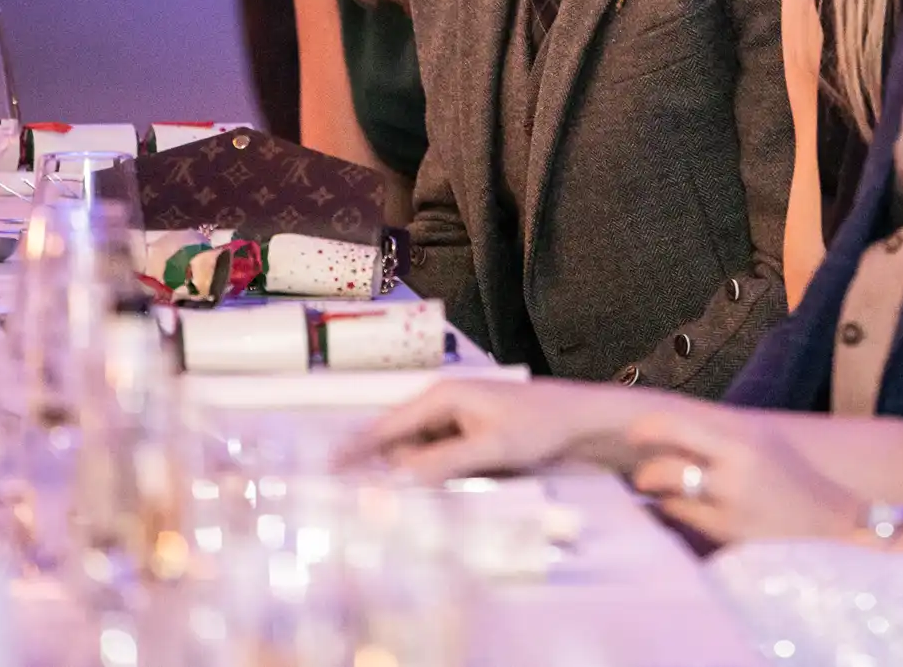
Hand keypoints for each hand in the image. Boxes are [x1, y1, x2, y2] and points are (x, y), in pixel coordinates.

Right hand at [337, 379, 611, 481]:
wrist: (579, 421)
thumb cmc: (539, 425)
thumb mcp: (491, 447)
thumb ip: (443, 463)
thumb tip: (396, 481)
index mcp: (442, 396)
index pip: (385, 426)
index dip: (353, 450)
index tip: (322, 470)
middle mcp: (442, 405)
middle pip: (397, 445)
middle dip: (381, 471)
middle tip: (361, 504)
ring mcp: (454, 422)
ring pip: (415, 456)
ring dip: (408, 479)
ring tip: (399, 506)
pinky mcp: (466, 438)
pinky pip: (434, 460)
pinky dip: (428, 477)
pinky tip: (429, 496)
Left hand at [628, 411, 862, 546]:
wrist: (834, 519)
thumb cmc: (790, 478)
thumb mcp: (760, 443)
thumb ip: (719, 437)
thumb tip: (666, 431)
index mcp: (744, 433)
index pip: (679, 423)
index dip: (648, 428)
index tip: (634, 433)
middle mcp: (737, 461)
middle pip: (667, 462)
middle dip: (645, 468)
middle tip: (639, 472)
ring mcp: (732, 498)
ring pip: (672, 493)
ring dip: (661, 491)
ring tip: (664, 491)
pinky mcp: (730, 529)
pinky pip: (684, 516)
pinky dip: (678, 510)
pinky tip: (688, 509)